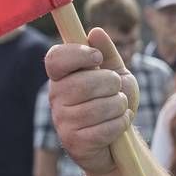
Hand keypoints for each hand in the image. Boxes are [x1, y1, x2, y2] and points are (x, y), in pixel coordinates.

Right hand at [44, 28, 138, 175]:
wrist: (116, 142)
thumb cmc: (112, 102)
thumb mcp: (116, 74)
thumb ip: (107, 53)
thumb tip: (95, 32)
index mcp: (62, 76)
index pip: (55, 59)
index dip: (77, 54)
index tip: (97, 58)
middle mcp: (56, 98)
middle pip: (84, 83)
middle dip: (111, 83)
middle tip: (117, 89)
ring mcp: (62, 122)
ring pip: (98, 107)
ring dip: (119, 106)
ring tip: (119, 108)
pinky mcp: (74, 143)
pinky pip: (105, 128)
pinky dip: (121, 124)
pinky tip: (119, 124)